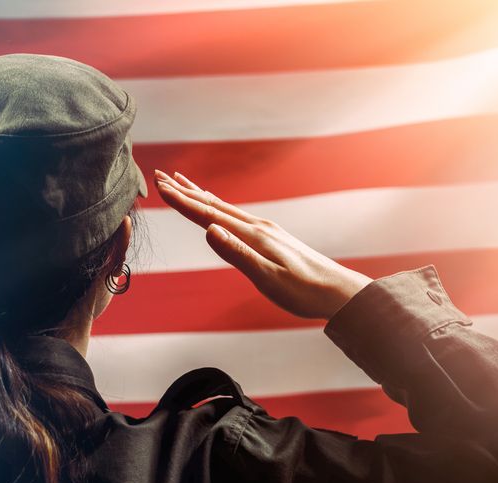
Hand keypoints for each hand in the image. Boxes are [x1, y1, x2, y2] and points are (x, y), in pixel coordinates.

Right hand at [153, 169, 373, 319]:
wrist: (337, 291)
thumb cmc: (303, 291)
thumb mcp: (267, 278)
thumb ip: (237, 254)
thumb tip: (209, 230)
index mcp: (252, 235)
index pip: (209, 215)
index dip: (183, 202)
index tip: (159, 188)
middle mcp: (257, 226)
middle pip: (213, 204)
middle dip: (185, 191)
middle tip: (159, 176)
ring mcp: (264, 229)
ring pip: (224, 207)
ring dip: (200, 195)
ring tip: (181, 183)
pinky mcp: (270, 236)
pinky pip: (235, 215)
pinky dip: (218, 206)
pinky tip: (216, 208)